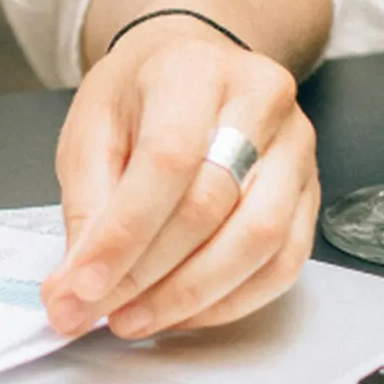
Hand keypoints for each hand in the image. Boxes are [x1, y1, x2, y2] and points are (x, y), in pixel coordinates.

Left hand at [41, 19, 319, 338]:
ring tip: (134, 318)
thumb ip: (84, 208)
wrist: (190, 65)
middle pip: (212, 205)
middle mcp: (259, 101)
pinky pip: (286, 261)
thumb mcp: (90, 131)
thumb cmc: (138, 96)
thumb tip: (72, 290)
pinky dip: (231, 300)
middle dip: (147, 274)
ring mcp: (296, 146)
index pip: (166, 161)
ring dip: (191, 296)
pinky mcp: (311, 190)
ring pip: (260, 240)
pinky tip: (183, 311)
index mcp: (192, 72)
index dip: (123, 235)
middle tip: (95, 310)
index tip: (81, 288)